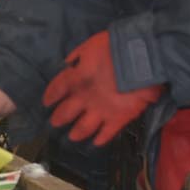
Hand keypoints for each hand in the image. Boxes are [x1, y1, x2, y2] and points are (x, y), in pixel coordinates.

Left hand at [43, 31, 163, 145]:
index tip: (47, 102)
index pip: (56, 90)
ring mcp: (101, 111)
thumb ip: (77, 58)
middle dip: (58, 119)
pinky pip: (107, 133)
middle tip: (55, 123)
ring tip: (72, 137)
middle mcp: (84, 98)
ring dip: (76, 133)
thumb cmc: (115, 47)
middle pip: (65, 113)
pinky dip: (101, 139)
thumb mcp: (89, 46)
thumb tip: (69, 66)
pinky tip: (96, 143)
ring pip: (83, 128)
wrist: (143, 57)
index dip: (50, 96)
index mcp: (75, 78)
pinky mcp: (119, 118)